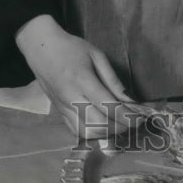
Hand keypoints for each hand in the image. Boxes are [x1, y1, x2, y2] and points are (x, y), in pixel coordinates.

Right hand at [15, 15, 131, 140]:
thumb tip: (130, 100)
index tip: (141, 117)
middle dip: (120, 127)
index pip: (109, 106)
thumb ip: (113, 80)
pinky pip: (75, 131)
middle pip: (99, 124)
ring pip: (87, 132)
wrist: (41, 48)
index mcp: (83, 81)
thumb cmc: (71, 48)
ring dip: (106, 134)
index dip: (127, 116)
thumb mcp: (96, 56)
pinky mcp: (58, 113)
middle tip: (134, 122)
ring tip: (120, 125)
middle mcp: (71, 98)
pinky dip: (92, 134)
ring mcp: (63, 108)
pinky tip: (103, 127)